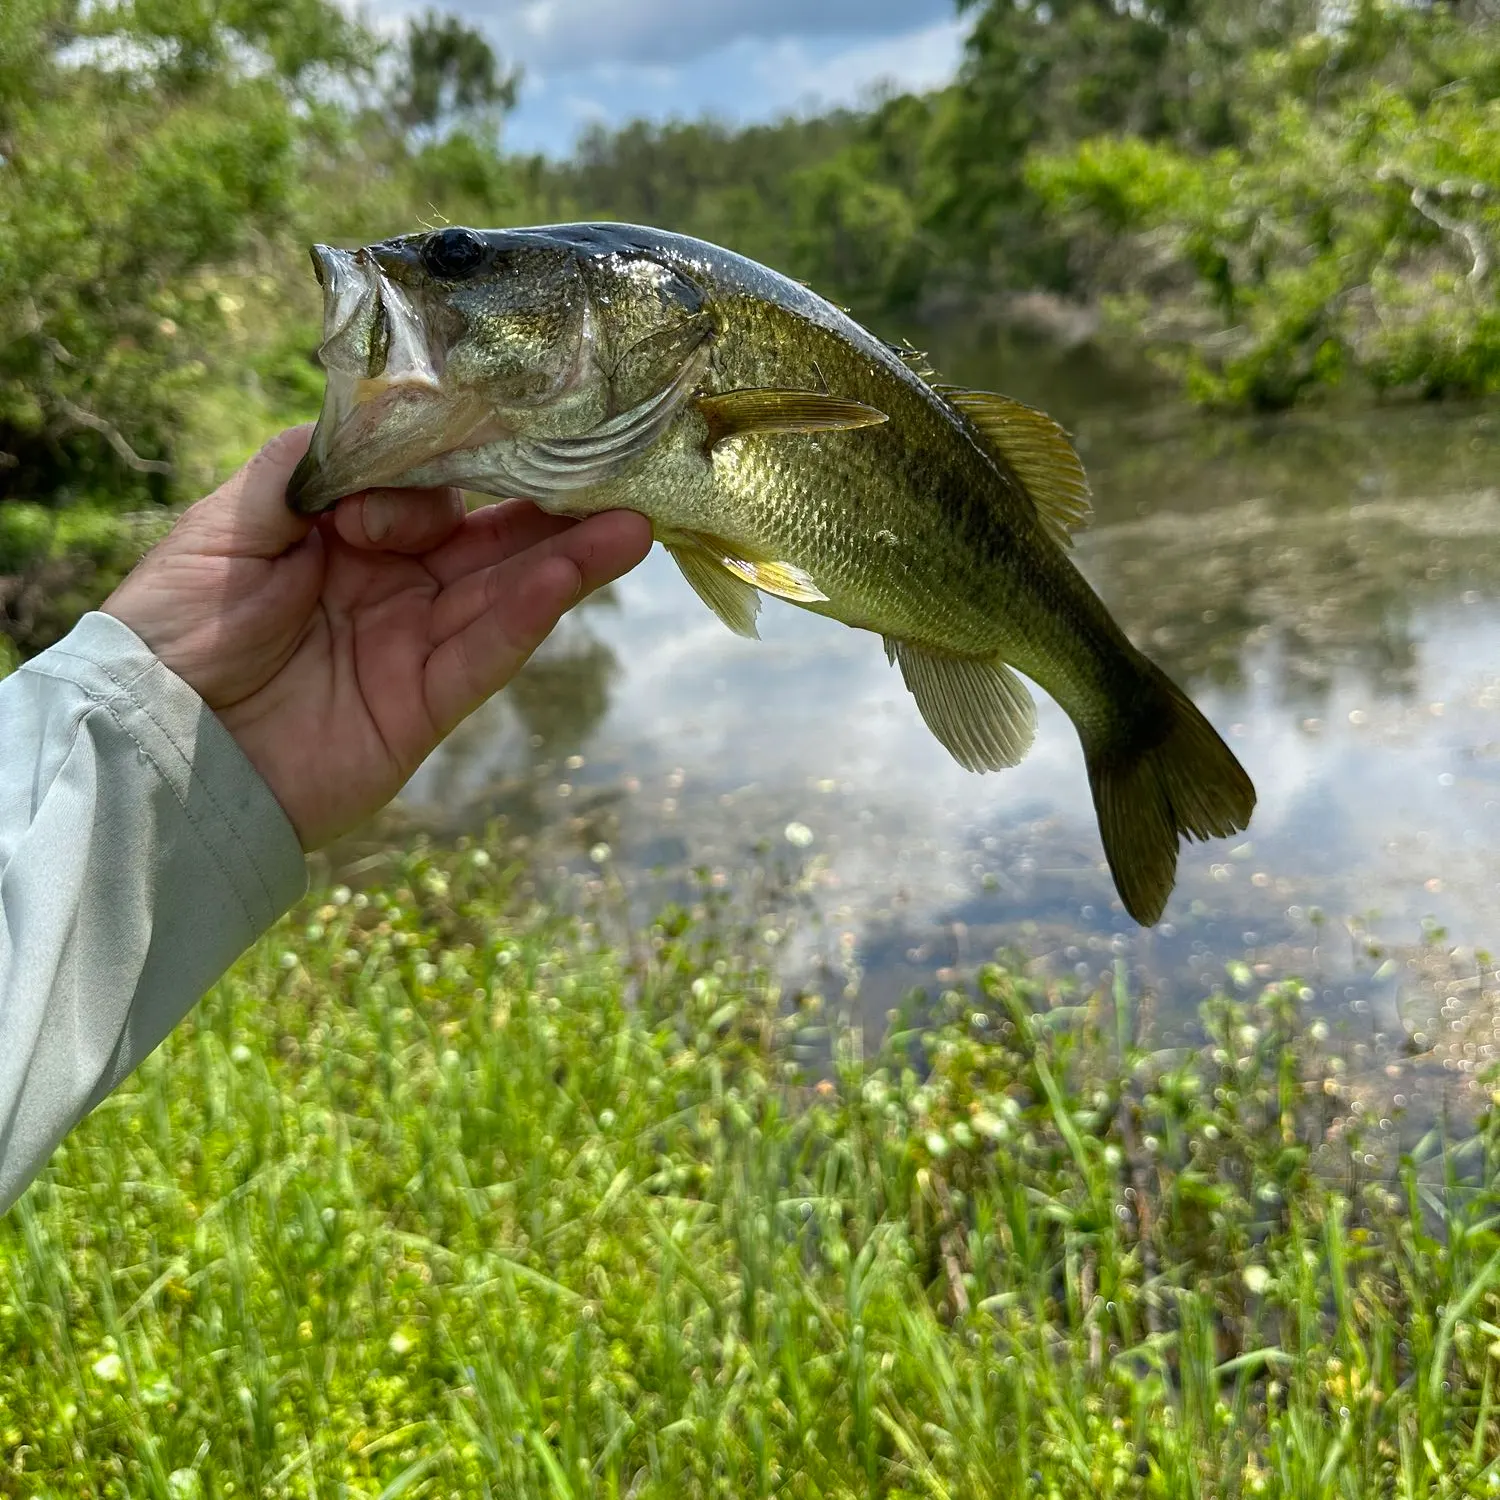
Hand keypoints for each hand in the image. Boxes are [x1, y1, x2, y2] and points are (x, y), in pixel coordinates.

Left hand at [104, 425, 651, 847]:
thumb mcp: (227, 522)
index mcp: (342, 530)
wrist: (158, 747)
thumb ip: (308, 465)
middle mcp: (390, 581)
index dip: (465, 455)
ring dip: (570, 554)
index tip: (509, 423)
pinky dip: (531, 612)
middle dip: (549, 501)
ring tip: (632, 519)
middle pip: (486, 535)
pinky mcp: (426, 704)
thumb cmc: (175, 626)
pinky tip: (573, 573)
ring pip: (505, 590)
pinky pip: (487, 651)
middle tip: (617, 464)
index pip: (428, 484)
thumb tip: (392, 434)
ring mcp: (413, 642)